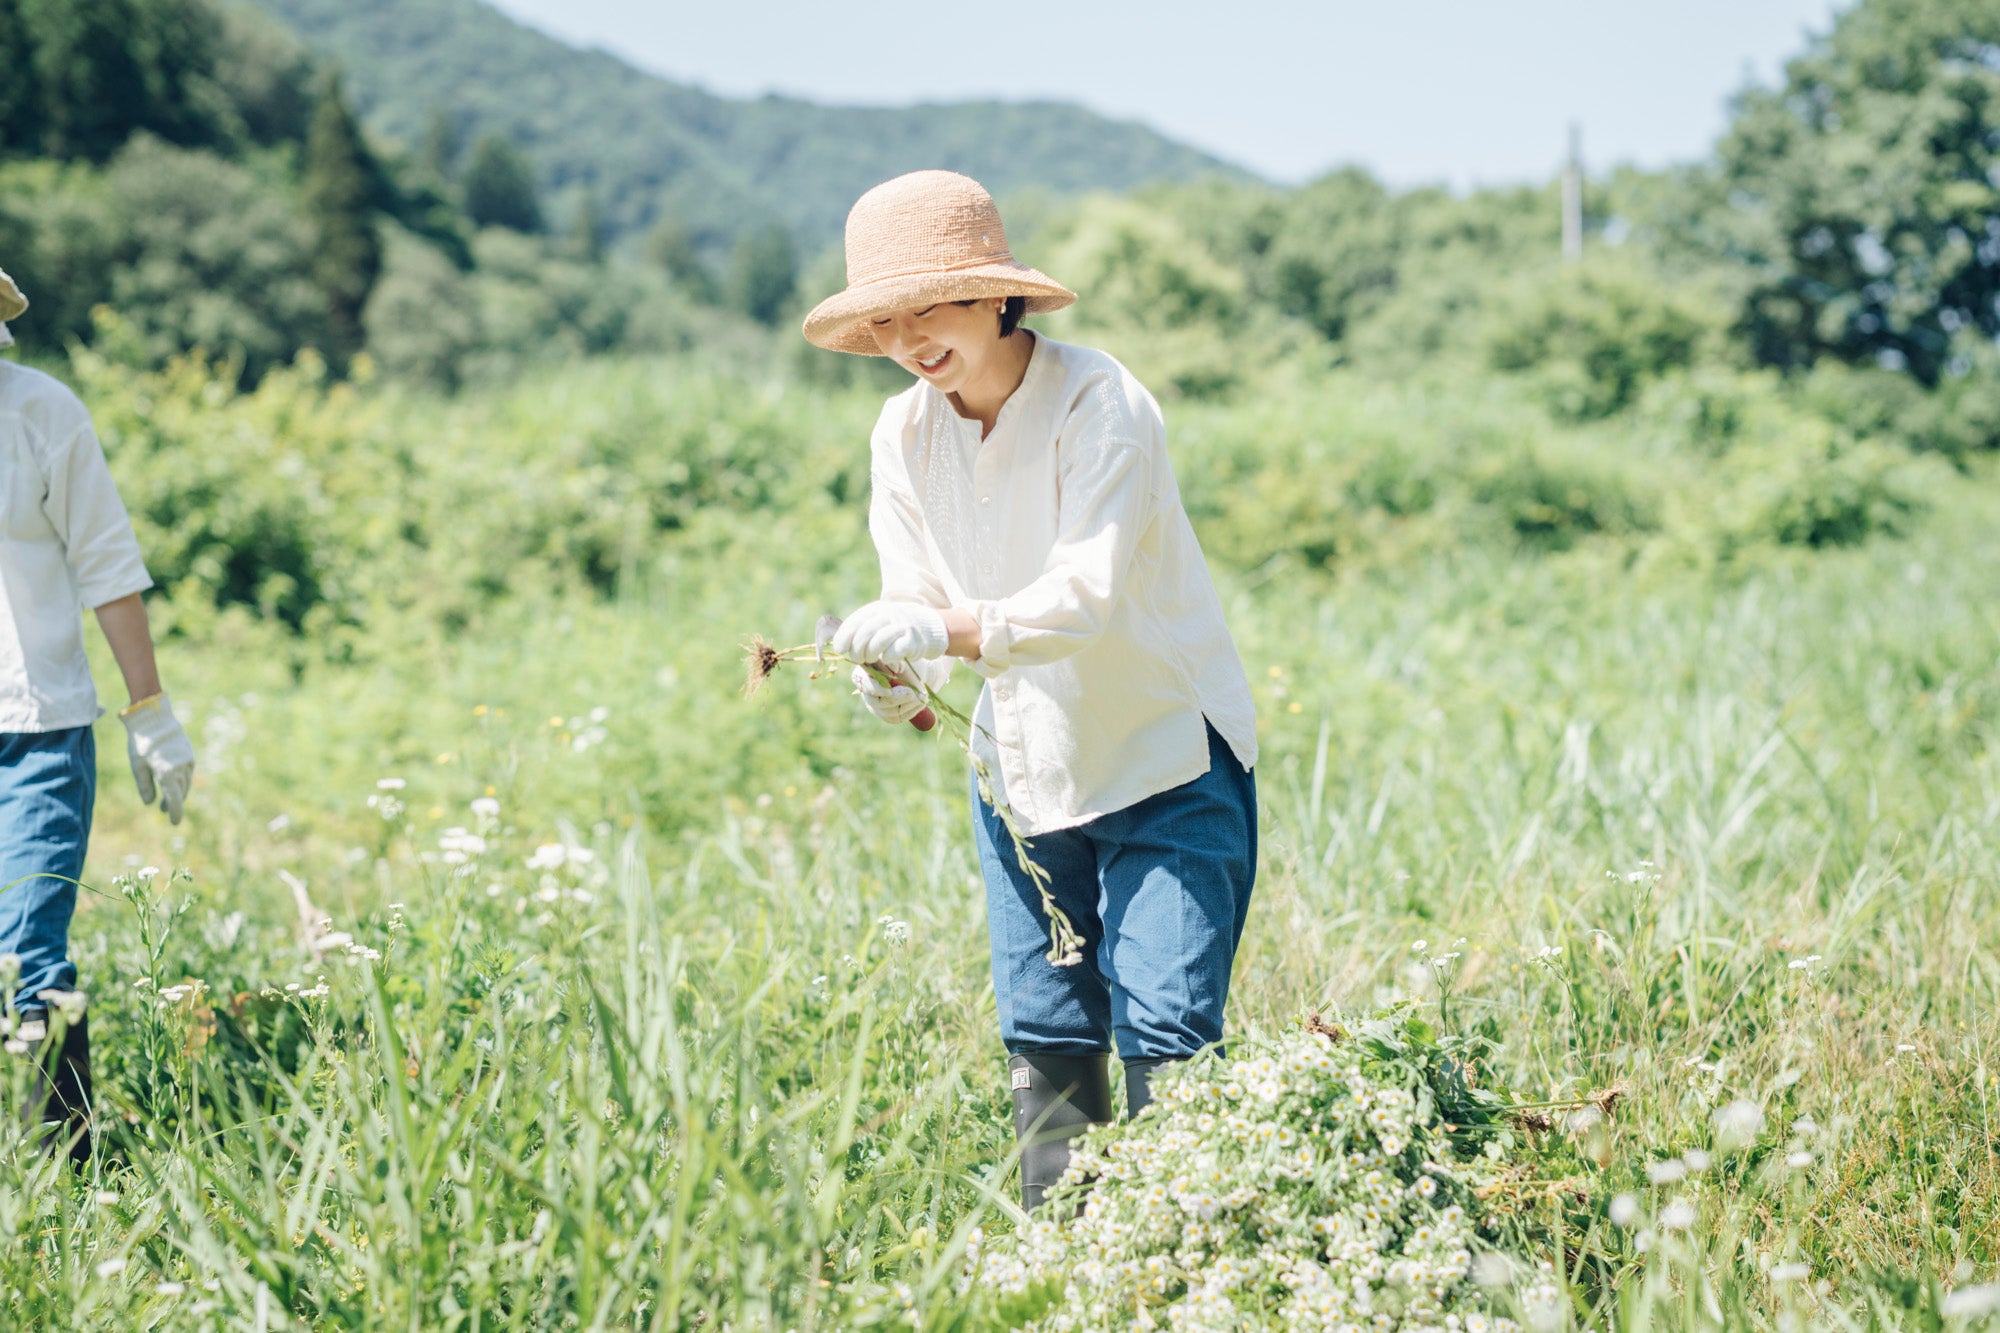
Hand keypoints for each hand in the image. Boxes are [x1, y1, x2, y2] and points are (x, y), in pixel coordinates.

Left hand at [118, 692, 194, 824]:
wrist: (154, 719)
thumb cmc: (141, 743)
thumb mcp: (137, 766)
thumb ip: (145, 786)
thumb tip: (150, 802)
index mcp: (167, 774)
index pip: (175, 800)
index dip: (175, 813)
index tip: (175, 823)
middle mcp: (181, 769)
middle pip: (181, 793)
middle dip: (174, 803)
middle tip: (164, 809)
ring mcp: (187, 761)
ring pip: (185, 783)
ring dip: (178, 792)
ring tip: (167, 797)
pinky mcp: (189, 754)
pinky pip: (187, 773)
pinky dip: (181, 780)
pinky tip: (172, 780)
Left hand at [830, 601, 949, 667]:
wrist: (925, 628)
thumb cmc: (893, 630)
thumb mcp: (876, 623)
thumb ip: (858, 631)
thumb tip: (836, 646)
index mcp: (875, 609)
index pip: (854, 623)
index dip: (844, 638)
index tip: (841, 649)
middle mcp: (888, 614)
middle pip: (864, 634)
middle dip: (857, 650)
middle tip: (858, 659)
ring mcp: (901, 626)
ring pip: (878, 642)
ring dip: (870, 654)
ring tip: (870, 659)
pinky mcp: (912, 640)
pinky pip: (893, 652)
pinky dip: (887, 658)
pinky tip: (887, 658)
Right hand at [851, 664, 925, 724]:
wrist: (920, 676)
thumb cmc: (909, 664)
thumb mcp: (904, 660)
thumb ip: (896, 661)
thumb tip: (893, 667)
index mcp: (866, 672)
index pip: (862, 683)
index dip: (874, 689)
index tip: (889, 691)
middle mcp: (867, 690)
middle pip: (874, 702)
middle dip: (896, 699)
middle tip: (912, 693)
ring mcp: (876, 704)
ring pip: (887, 712)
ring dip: (907, 705)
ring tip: (922, 696)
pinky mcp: (887, 714)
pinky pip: (895, 718)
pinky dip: (910, 712)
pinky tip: (920, 703)